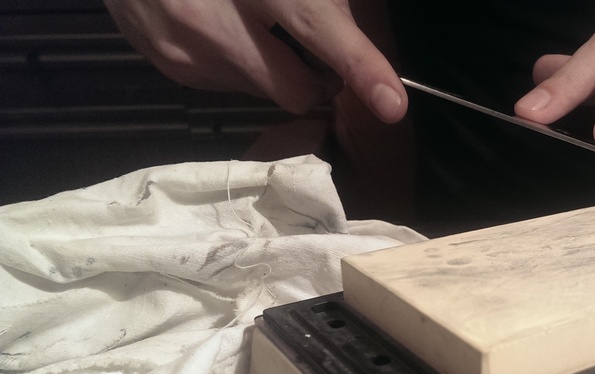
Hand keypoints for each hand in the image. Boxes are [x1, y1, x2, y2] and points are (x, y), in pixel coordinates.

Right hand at [104, 0, 406, 121]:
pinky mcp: (170, 64)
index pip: (318, 28)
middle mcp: (215, 18)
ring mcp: (187, 47)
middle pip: (295, 88)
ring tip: (261, 24)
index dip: (360, 66)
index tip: (392, 103)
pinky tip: (226, 26)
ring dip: (276, 68)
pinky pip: (229, 85)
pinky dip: (241, 63)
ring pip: (264, 92)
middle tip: (323, 51)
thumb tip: (349, 23)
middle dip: (320, 80)